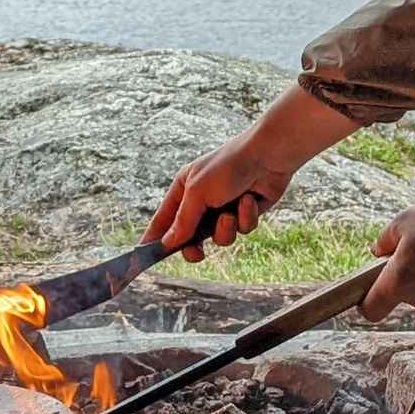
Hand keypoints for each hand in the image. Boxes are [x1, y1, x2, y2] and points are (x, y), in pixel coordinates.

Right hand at [142, 131, 291, 261]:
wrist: (269, 155)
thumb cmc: (228, 166)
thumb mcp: (199, 193)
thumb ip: (183, 221)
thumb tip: (168, 243)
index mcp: (184, 189)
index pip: (164, 219)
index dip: (155, 238)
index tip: (146, 257)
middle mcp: (202, 200)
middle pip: (190, 236)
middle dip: (195, 246)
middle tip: (197, 253)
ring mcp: (225, 208)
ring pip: (219, 237)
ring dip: (226, 229)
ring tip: (231, 213)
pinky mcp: (246, 213)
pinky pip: (242, 230)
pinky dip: (246, 218)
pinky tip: (251, 200)